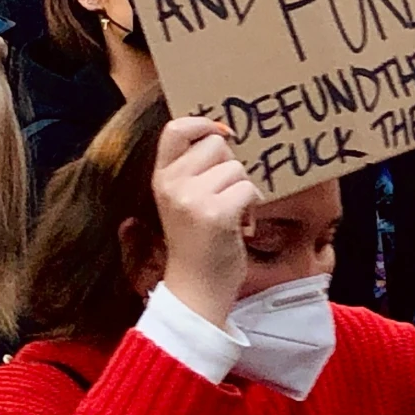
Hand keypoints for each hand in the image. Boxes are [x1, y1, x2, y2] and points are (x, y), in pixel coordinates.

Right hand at [152, 117, 260, 325]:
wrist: (196, 290)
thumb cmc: (198, 242)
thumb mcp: (184, 200)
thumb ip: (195, 169)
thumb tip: (222, 132)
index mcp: (161, 179)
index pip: (175, 129)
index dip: (202, 123)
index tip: (221, 134)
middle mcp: (172, 185)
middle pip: (217, 145)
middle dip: (231, 166)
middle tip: (225, 196)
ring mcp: (192, 199)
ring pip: (237, 168)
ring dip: (244, 190)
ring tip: (231, 215)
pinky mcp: (216, 214)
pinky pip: (249, 188)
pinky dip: (253, 205)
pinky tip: (240, 225)